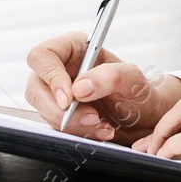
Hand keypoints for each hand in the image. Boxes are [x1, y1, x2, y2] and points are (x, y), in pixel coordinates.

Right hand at [23, 31, 180, 144]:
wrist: (144, 118)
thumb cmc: (138, 91)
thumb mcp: (133, 78)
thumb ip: (109, 76)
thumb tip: (80, 87)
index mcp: (72, 48)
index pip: (42, 56)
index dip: (51, 77)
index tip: (70, 99)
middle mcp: (60, 68)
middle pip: (36, 88)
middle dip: (61, 110)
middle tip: (91, 118)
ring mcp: (56, 93)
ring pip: (44, 110)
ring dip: (72, 124)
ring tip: (102, 125)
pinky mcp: (59, 114)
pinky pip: (55, 127)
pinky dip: (76, 134)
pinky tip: (99, 131)